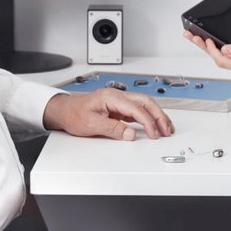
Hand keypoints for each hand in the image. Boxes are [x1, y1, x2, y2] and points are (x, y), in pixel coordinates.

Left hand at [43, 89, 174, 140]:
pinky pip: (138, 111)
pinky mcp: (118, 108)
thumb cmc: (73, 114)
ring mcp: (119, 102)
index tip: (154, 134)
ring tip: (166, 128)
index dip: (148, 122)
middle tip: (167, 130)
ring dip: (156, 116)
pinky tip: (154, 125)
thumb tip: (130, 134)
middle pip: (145, 102)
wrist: (64, 110)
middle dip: (159, 116)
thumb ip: (112, 129)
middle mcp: (117, 96)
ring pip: (144, 105)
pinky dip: (148, 118)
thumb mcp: (91, 124)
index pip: (136, 108)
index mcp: (111, 97)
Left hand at [191, 37, 230, 106]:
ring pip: (230, 62)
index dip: (209, 48)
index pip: (221, 59)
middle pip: (221, 60)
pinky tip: (230, 49)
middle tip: (192, 37)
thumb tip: (224, 49)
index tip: (201, 38)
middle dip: (206, 48)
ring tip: (206, 41)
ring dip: (217, 51)